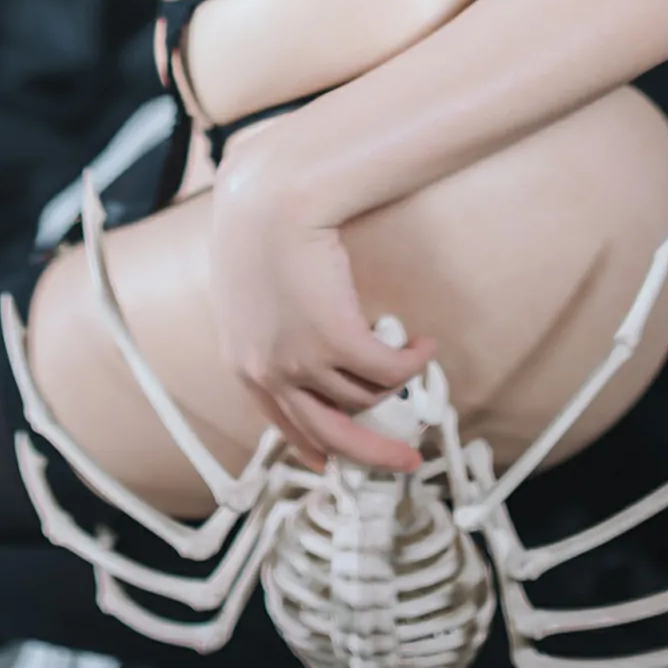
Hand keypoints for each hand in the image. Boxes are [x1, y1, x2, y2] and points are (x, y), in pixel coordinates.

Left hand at [207, 129, 434, 472]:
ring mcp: (302, 361)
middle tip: (405, 461)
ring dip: (397, 382)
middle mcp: (270, 373)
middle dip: (374, 454)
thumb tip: (309, 350)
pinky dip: (413, 362)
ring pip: (367, 395)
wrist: (270, 203)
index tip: (333, 463)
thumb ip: (271, 333)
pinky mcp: (337, 341)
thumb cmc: (259, 233)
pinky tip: (422, 346)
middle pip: (332, 433)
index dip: (314, 447)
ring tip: (412, 357)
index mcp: (244, 365)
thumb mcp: (251, 297)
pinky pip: (390, 370)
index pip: (283, 425)